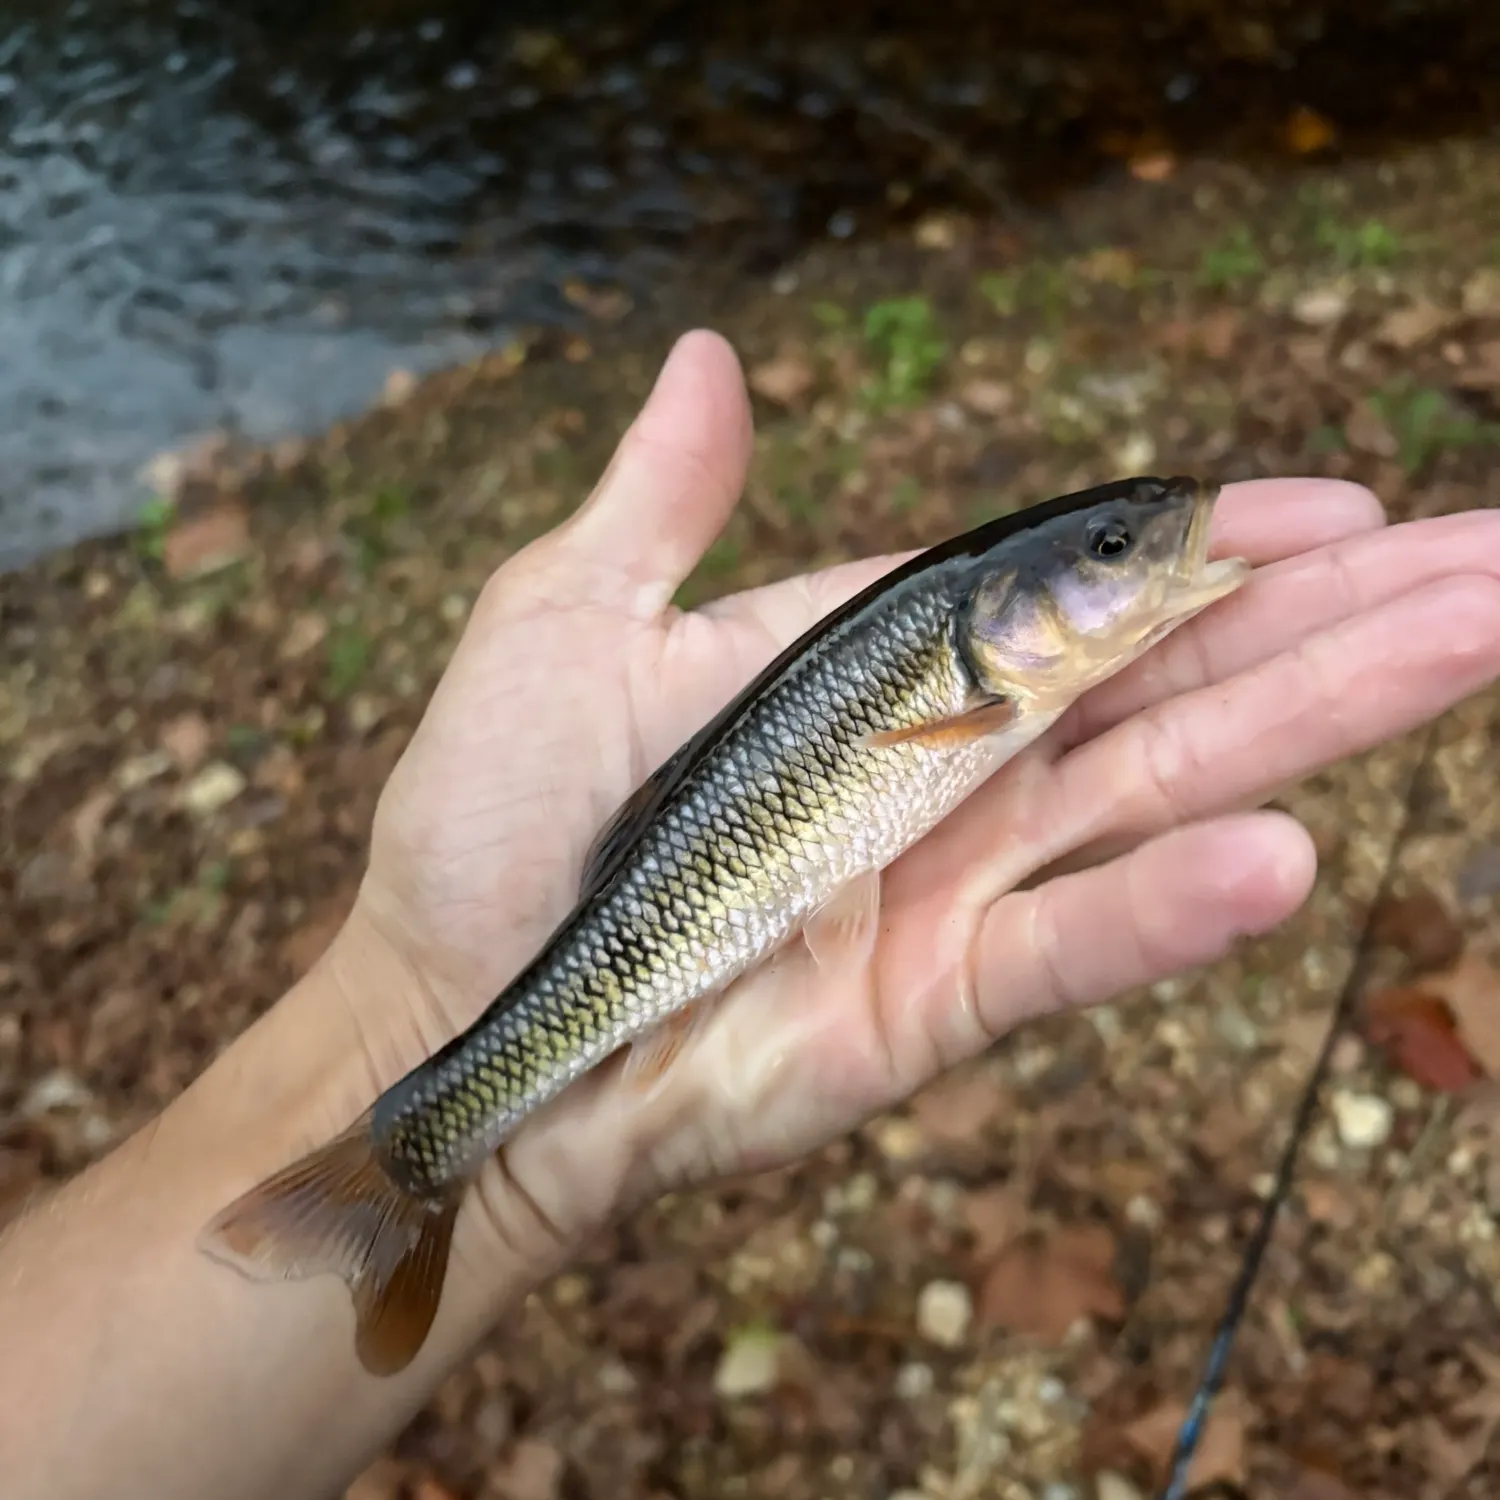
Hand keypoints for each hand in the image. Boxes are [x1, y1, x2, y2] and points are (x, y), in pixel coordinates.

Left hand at [331, 328, 1499, 1293]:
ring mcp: (947, 886)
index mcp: (869, 667)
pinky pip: (1069, 944)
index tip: (1335, 497)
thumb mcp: (566, 620)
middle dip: (1320, 615)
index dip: (1197, 540)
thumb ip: (664, 503)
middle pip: (1157, 675)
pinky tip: (1285, 854)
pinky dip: (1169, 908)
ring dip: (1311, 722)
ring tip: (1464, 646)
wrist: (450, 1009)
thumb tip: (711, 359)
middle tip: (1483, 562)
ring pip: (1157, 788)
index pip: (1065, 586)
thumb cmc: (487, 820)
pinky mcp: (931, 1004)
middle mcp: (935, 767)